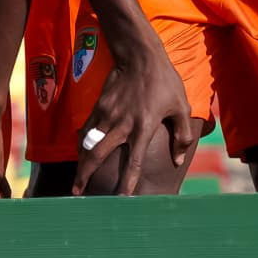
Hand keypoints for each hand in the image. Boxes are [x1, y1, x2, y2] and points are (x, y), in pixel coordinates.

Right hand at [72, 42, 194, 195]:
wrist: (140, 56)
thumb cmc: (164, 82)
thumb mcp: (181, 107)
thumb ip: (181, 136)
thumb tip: (177, 160)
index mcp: (143, 128)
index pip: (133, 162)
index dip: (127, 183)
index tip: (121, 201)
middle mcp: (122, 125)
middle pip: (98, 156)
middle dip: (86, 176)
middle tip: (78, 193)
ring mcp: (107, 115)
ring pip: (88, 144)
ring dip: (80, 164)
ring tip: (76, 182)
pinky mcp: (99, 106)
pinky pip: (87, 129)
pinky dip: (81, 144)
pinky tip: (80, 154)